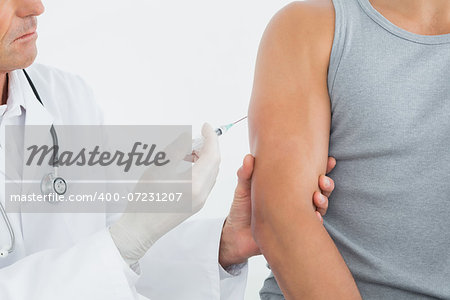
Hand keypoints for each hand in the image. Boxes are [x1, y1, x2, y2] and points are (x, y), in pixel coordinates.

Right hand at [110, 123, 220, 265]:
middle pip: (214, 164)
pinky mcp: (196, 205)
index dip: (211, 137)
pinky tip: (185, 165)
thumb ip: (175, 150)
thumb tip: (186, 138)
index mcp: (195, 183)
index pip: (212, 155)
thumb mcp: (158, 169)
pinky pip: (205, 182)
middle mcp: (202, 193)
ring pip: (210, 173)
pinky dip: (200, 169)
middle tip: (194, 138)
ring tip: (185, 152)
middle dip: (207, 147)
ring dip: (203, 158)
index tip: (206, 126)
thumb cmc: (144, 200)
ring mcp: (200, 201)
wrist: (140, 229)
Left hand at [218, 154, 335, 267]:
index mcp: (286, 187)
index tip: (330, 160)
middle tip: (323, 180)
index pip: (307, 175)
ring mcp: (296, 216)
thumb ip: (246, 174)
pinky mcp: (294, 231)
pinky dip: (314, 221)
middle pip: (319, 190)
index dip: (322, 167)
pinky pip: (310, 227)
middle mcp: (295, 201)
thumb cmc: (241, 209)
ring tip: (317, 197)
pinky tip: (314, 216)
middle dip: (326, 185)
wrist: (236, 235)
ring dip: (322, 201)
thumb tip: (249, 157)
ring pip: (319, 207)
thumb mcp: (243, 189)